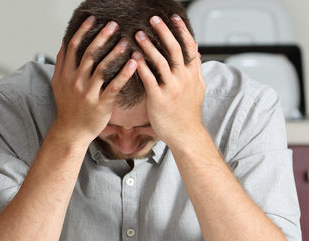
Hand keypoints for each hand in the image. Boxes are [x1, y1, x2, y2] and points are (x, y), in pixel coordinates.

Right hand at [50, 16, 136, 144]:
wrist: (71, 131)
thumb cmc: (67, 107)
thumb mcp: (58, 84)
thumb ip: (61, 63)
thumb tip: (64, 42)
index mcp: (65, 74)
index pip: (73, 47)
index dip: (82, 32)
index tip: (92, 19)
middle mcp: (75, 81)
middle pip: (88, 54)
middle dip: (101, 37)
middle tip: (114, 24)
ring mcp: (88, 93)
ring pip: (102, 68)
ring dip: (115, 53)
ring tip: (126, 41)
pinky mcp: (101, 104)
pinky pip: (114, 86)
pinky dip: (124, 74)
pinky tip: (133, 64)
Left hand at [133, 15, 205, 146]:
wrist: (185, 134)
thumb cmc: (187, 113)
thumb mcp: (197, 88)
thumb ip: (195, 70)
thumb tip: (197, 53)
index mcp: (193, 74)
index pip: (190, 46)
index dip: (182, 30)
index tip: (174, 17)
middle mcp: (184, 78)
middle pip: (175, 49)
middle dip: (164, 32)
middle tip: (153, 19)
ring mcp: (172, 88)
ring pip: (161, 61)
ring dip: (149, 46)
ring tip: (138, 34)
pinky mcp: (159, 98)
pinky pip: (149, 79)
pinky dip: (141, 66)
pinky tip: (133, 57)